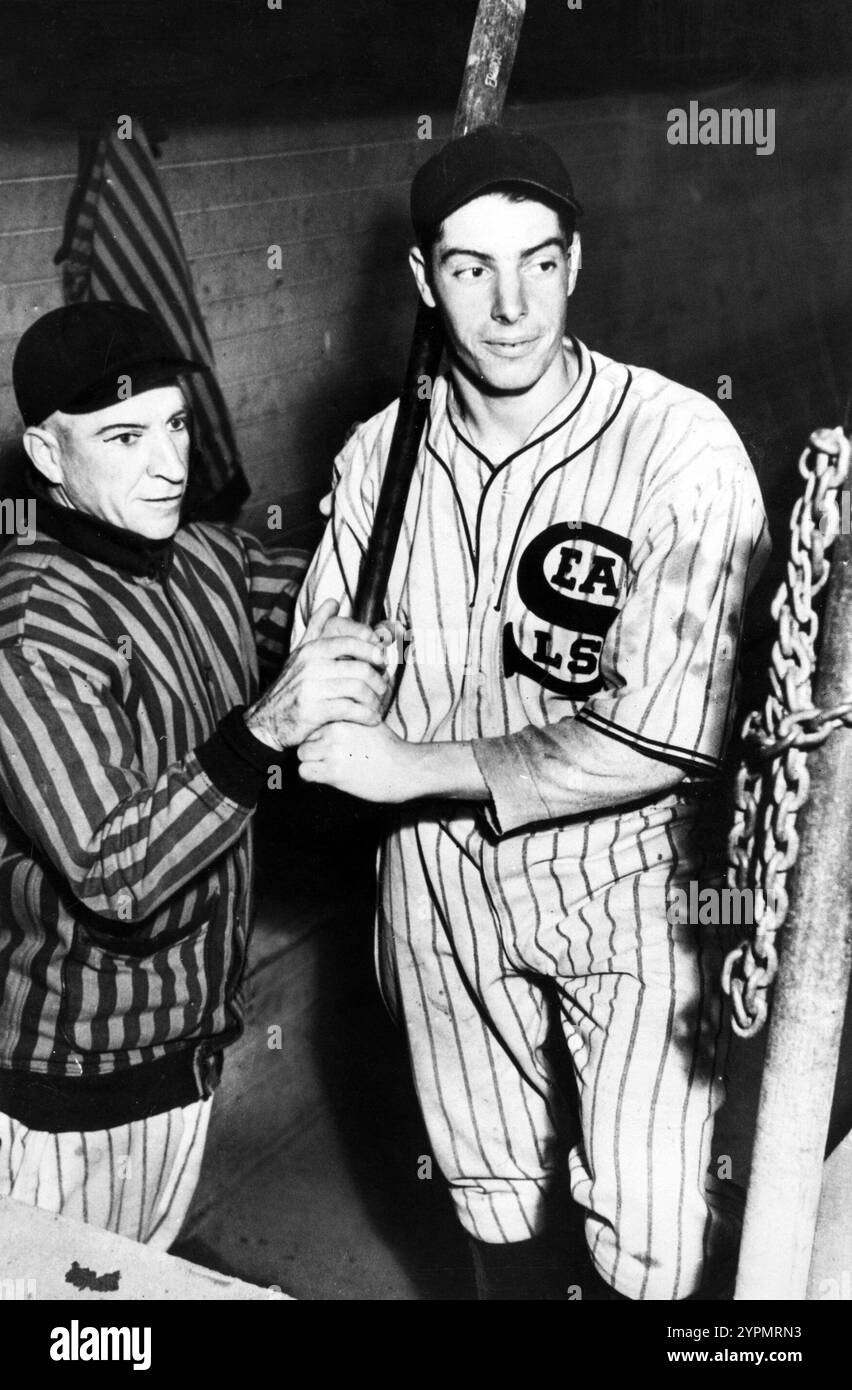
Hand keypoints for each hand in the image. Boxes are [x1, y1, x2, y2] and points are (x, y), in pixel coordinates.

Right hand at [245, 599, 388, 749]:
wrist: (268, 721)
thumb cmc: (291, 685)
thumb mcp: (300, 653)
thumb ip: (318, 627)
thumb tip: (332, 602)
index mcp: (312, 649)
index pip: (351, 642)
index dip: (373, 650)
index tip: (383, 661)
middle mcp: (311, 666)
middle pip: (361, 668)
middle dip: (379, 680)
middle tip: (383, 687)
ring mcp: (312, 689)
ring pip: (359, 689)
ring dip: (375, 699)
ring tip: (377, 705)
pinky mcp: (314, 712)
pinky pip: (351, 710)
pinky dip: (367, 715)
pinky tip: (371, 718)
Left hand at [297, 720, 413, 801]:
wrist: (408, 769)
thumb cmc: (390, 748)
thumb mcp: (370, 721)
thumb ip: (349, 717)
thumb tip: (326, 722)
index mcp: (344, 715)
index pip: (314, 722)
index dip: (319, 736)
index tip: (330, 747)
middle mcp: (336, 730)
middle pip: (305, 738)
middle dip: (314, 750)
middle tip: (330, 760)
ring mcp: (333, 751)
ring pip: (302, 754)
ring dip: (311, 763)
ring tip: (329, 769)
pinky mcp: (334, 772)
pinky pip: (304, 772)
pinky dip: (312, 776)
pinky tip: (328, 778)